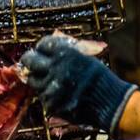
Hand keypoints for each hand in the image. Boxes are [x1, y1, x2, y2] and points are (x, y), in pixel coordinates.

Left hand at [19, 33, 134, 132]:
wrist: (110, 102)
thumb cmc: (99, 78)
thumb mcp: (85, 57)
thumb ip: (67, 49)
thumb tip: (54, 36)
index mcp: (66, 54)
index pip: (43, 44)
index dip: (40, 47)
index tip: (40, 50)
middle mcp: (55, 69)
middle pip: (29, 60)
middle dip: (29, 60)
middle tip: (31, 62)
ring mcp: (50, 87)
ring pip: (33, 80)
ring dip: (38, 78)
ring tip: (51, 79)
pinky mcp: (50, 104)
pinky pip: (41, 96)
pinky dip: (47, 93)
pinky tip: (59, 93)